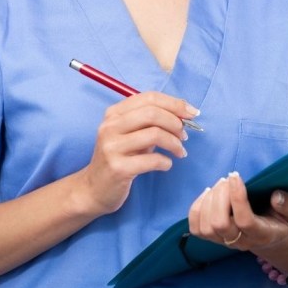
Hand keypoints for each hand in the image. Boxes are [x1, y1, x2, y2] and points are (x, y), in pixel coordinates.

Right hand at [78, 91, 195, 214]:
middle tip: (184, 136)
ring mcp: (112, 147)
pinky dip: (166, 162)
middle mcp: (110, 126)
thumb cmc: (120, 158)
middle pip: (152, 113)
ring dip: (174, 143)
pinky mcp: (118, 168)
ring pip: (154, 134)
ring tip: (180, 151)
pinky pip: (152, 160)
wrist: (94, 189)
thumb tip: (184, 110)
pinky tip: (166, 165)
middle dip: (176, 122)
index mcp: (114, 113)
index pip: (149, 98)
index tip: (193, 113)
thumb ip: (152, 121)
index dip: (175, 103)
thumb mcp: (132, 134)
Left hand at [188, 172, 287, 253]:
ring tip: (219, 185)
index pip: (244, 220)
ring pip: (206, 227)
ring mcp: (225, 242)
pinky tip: (207, 194)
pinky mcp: (213, 239)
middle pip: (220, 224)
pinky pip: (196, 228)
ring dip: (208, 201)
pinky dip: (196, 208)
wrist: (272, 239)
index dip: (237, 197)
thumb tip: (275, 196)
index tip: (236, 176)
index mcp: (262, 234)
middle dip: (220, 196)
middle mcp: (241, 242)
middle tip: (227, 179)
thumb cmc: (283, 221)